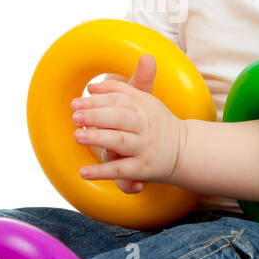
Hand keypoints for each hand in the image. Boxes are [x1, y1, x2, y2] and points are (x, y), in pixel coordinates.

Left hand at [72, 54, 185, 192]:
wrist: (183, 150)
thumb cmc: (154, 122)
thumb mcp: (143, 101)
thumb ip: (118, 90)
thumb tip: (92, 87)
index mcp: (142, 107)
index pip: (117, 100)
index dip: (96, 101)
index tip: (75, 103)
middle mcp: (144, 126)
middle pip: (119, 117)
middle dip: (96, 115)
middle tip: (75, 116)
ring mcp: (143, 147)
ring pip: (120, 141)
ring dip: (98, 138)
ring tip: (77, 136)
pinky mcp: (142, 169)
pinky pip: (121, 171)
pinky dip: (102, 172)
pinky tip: (84, 172)